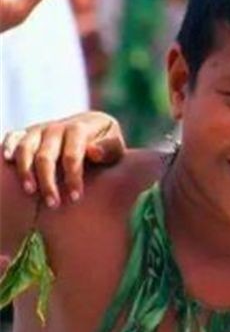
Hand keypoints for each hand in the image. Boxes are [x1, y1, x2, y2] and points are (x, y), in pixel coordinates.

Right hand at [3, 112, 125, 206]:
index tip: (76, 198)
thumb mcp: (116, 147)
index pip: (73, 155)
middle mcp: (57, 127)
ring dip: (25, 171)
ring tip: (30, 192)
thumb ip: (109, 149)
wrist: (93, 130)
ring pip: (26, 149)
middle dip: (48, 182)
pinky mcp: (27, 133)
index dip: (73, 177)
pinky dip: (8, 146)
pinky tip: (7, 161)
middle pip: (46, 156)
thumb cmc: (106, 146)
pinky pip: (13, 137)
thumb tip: (93, 152)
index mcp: (80, 128)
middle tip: (53, 204)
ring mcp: (40, 129)